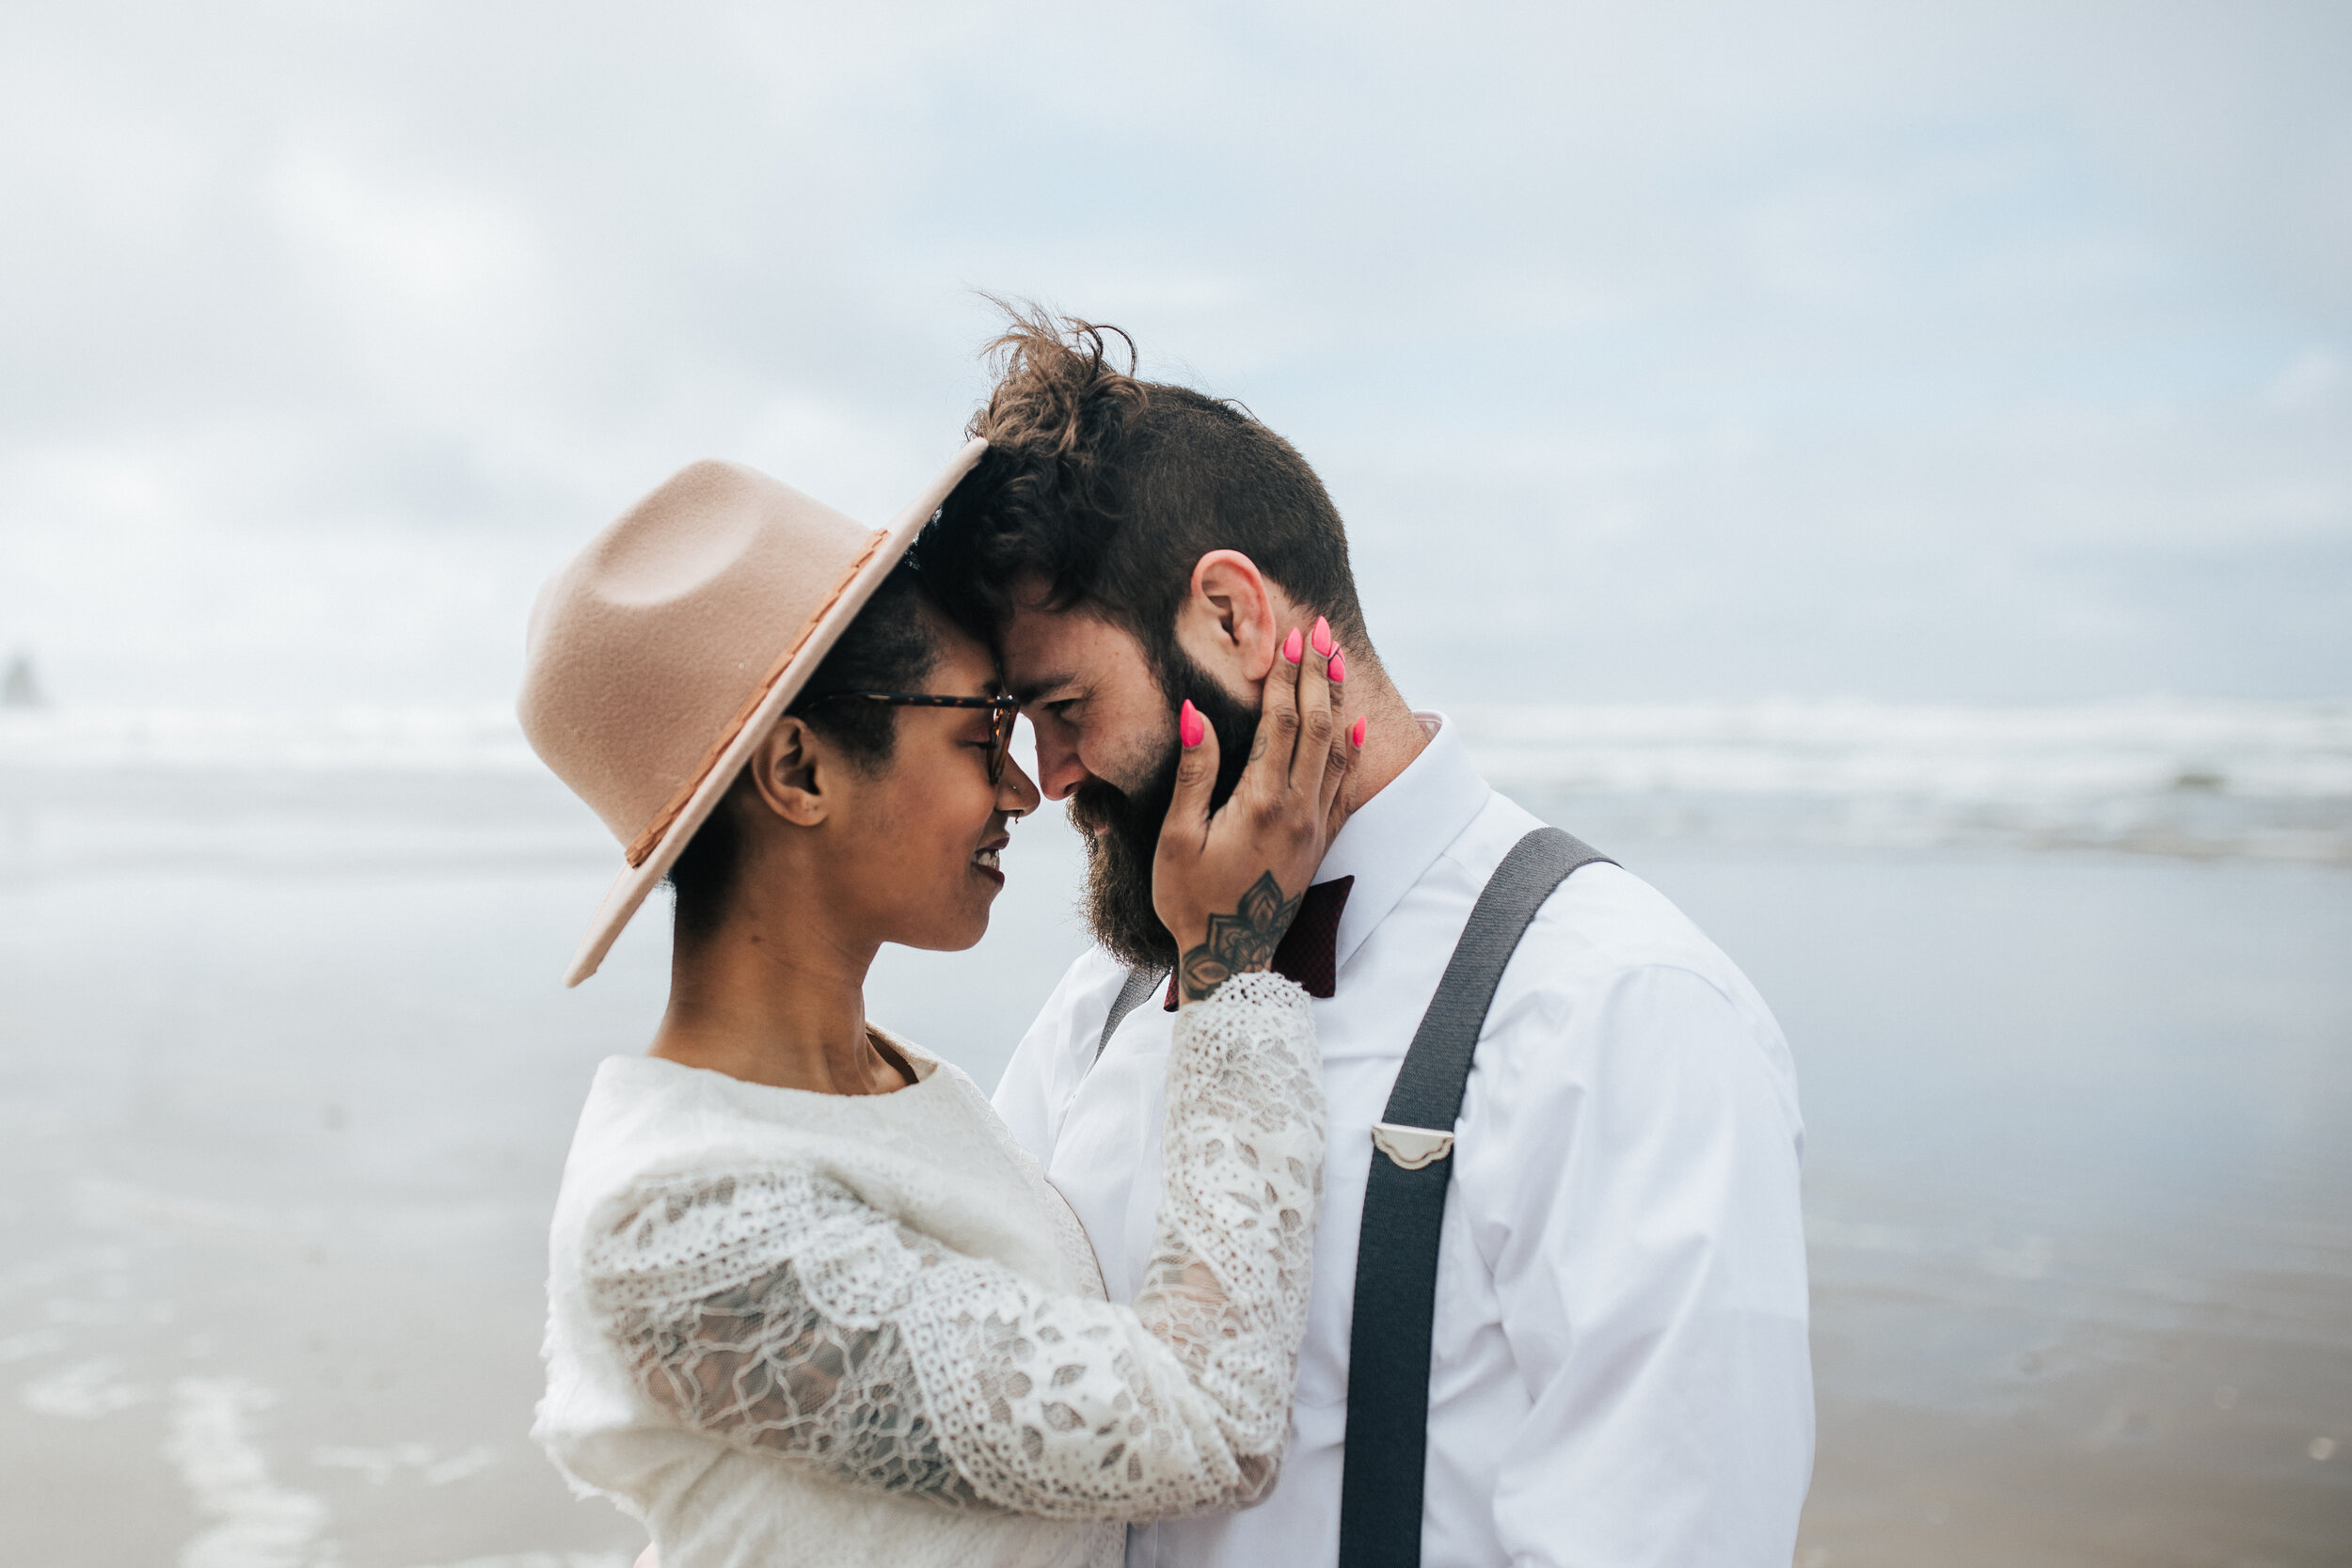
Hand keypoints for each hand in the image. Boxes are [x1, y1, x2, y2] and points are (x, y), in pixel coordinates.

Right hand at [1153, 617, 1360, 1003]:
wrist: (1228, 958)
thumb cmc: (1190, 898)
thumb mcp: (1176, 837)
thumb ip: (1193, 773)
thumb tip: (1195, 713)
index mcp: (1260, 802)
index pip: (1280, 722)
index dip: (1286, 675)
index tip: (1289, 636)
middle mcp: (1297, 809)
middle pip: (1317, 725)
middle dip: (1318, 673)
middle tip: (1319, 630)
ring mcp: (1315, 826)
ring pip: (1337, 749)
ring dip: (1337, 700)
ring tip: (1337, 659)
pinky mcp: (1321, 843)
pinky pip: (1346, 787)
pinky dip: (1353, 750)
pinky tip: (1356, 725)